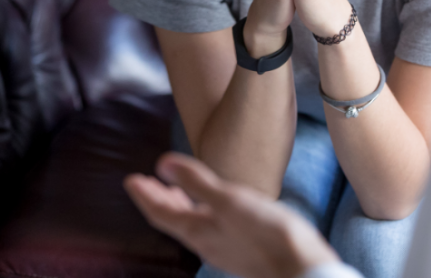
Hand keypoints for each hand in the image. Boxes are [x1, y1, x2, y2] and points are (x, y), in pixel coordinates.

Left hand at [124, 153, 338, 277]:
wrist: (300, 268)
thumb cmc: (267, 233)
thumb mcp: (230, 200)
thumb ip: (197, 181)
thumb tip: (161, 164)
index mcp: (198, 231)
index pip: (160, 213)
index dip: (144, 195)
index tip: (130, 179)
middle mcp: (206, 243)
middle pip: (172, 220)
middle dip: (158, 199)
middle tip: (145, 182)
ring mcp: (223, 248)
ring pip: (191, 225)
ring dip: (178, 205)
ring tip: (174, 191)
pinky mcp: (240, 250)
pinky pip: (209, 229)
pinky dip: (200, 212)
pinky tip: (213, 208)